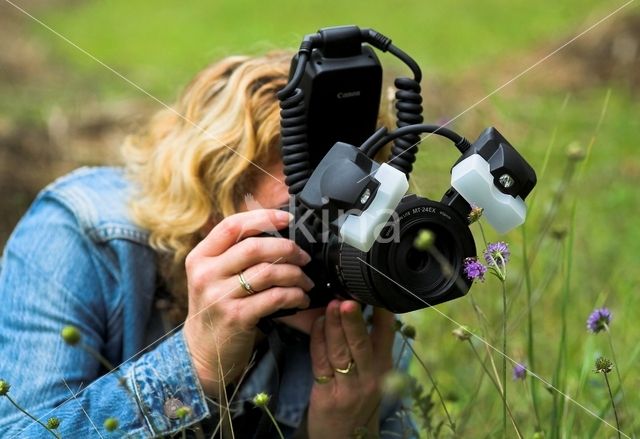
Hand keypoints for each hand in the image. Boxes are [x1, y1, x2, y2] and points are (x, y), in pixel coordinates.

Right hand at [183, 209, 312, 396]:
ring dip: (295, 274)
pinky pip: (274, 297)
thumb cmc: (216, 308)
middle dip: (286, 249)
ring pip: (267, 272)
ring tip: (306, 280)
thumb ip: (234, 254)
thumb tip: (276, 231)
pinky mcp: (236, 317)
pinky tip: (301, 298)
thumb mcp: (214, 276)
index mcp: (200, 257)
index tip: (288, 219)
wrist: (203, 351)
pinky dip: (294, 295)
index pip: (232, 226)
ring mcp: (219, 296)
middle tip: (303, 257)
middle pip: (253, 247)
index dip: (263, 217)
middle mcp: (205, 274)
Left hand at [307, 300, 395, 437]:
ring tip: (331, 304)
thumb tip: (361, 307)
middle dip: (354, 320)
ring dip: (333, 326)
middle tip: (348, 299)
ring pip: (340, 351)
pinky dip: (318, 341)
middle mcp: (369, 378)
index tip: (375, 290)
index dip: (382, 312)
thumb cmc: (357, 399)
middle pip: (361, 343)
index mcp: (383, 367)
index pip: (386, 335)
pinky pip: (320, 362)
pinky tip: (317, 324)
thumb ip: (368, 346)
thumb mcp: (372, 374)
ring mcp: (348, 388)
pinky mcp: (327, 396)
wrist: (346, 438)